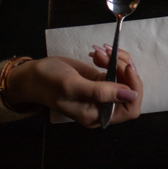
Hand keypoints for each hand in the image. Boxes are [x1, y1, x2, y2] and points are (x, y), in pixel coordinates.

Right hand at [5, 46, 141, 127]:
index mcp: (98, 116)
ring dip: (118, 60)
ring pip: (127, 76)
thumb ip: (101, 92)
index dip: (134, 88)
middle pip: (131, 89)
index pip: (130, 109)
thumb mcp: (73, 86)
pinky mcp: (102, 80)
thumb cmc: (48, 83)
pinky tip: (97, 53)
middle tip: (110, 54)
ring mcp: (104, 92)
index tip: (126, 68)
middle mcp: (104, 106)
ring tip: (99, 52)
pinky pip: (118, 69)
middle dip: (124, 68)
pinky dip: (112, 57)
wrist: (33, 75)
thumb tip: (132, 94)